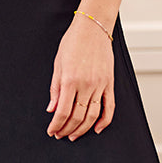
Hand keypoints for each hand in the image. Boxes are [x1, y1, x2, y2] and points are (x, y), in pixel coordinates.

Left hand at [46, 15, 114, 140]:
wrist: (93, 28)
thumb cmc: (73, 42)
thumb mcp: (57, 64)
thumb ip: (55, 88)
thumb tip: (52, 109)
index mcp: (70, 80)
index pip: (62, 111)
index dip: (56, 125)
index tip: (51, 130)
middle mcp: (86, 85)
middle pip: (77, 117)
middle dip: (66, 129)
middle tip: (60, 134)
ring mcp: (100, 85)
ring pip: (92, 116)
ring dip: (82, 129)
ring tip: (73, 134)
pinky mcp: (109, 83)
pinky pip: (109, 107)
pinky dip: (104, 121)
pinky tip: (96, 129)